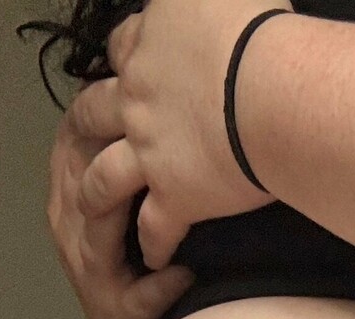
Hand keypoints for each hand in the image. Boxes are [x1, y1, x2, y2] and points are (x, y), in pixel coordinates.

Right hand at [48, 87, 196, 318]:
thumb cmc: (133, 261)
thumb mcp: (123, 202)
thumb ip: (127, 156)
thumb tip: (152, 97)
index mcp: (70, 196)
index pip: (72, 140)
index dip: (101, 110)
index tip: (138, 84)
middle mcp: (71, 230)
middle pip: (83, 178)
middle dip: (115, 150)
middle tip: (160, 129)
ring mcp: (90, 271)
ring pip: (100, 233)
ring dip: (131, 211)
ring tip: (171, 194)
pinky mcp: (117, 310)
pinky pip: (137, 295)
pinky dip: (161, 284)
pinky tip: (185, 272)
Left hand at [76, 0, 291, 273]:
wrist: (269, 88)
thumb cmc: (255, 33)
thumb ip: (206, 1)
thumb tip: (216, 2)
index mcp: (150, 45)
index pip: (123, 47)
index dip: (123, 58)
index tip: (126, 65)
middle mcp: (137, 98)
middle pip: (95, 112)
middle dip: (87, 125)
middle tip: (86, 136)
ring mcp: (148, 151)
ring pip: (105, 178)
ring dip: (97, 195)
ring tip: (95, 209)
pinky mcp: (174, 196)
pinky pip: (156, 228)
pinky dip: (154, 245)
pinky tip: (155, 257)